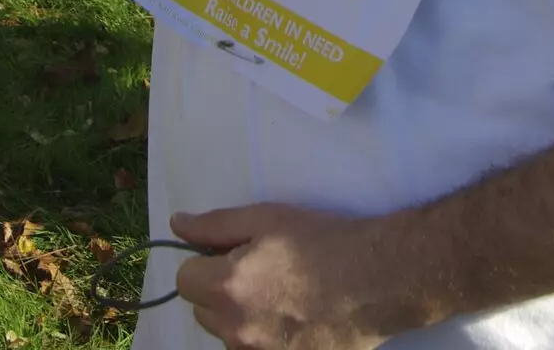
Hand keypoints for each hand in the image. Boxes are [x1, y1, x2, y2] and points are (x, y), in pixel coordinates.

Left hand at [172, 204, 400, 349]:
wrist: (377, 279)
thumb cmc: (322, 240)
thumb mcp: (268, 217)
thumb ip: (215, 224)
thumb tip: (176, 224)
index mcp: (227, 287)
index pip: (184, 279)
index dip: (204, 260)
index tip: (233, 251)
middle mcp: (235, 329)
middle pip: (202, 309)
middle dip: (219, 288)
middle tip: (260, 267)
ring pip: (227, 333)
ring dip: (239, 314)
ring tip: (280, 292)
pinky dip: (262, 335)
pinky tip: (293, 316)